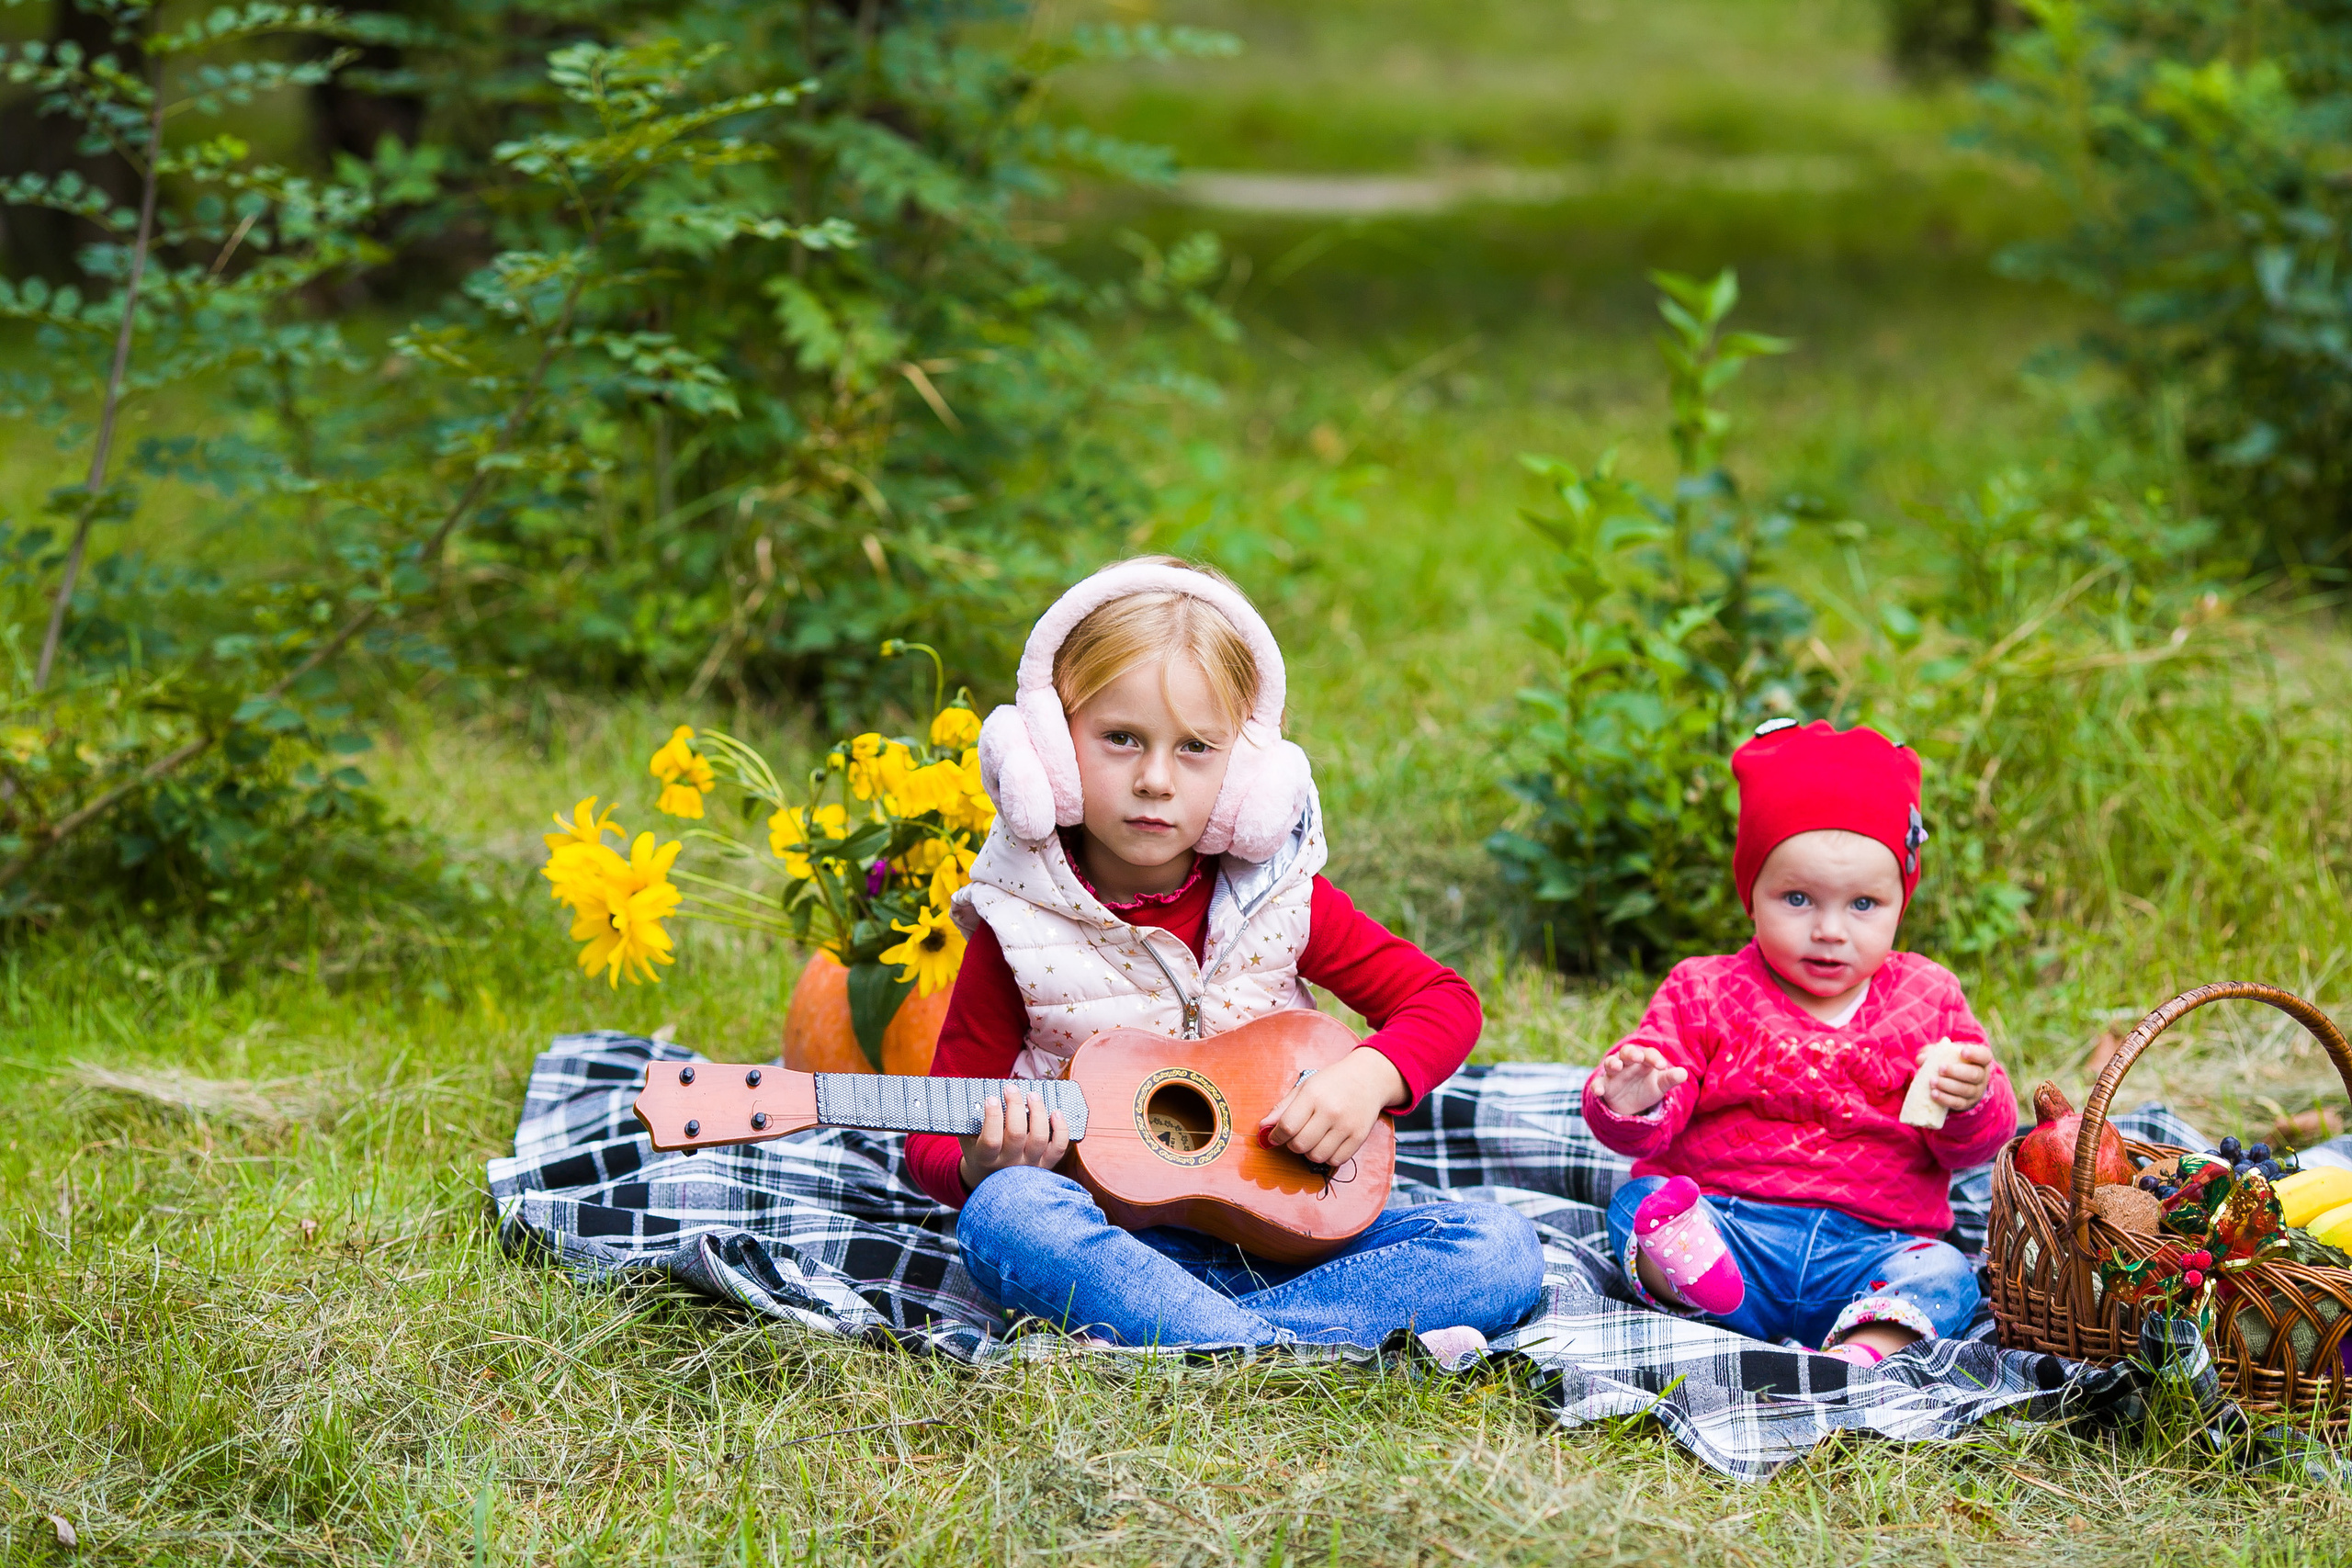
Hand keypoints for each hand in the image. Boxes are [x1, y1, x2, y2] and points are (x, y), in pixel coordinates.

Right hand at [957, 1088, 1068, 1191]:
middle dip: (1015, 1106)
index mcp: (986, 1159)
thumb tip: (976, 1096)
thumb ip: (971, 1123)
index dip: (992, 1117)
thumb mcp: (968, 1141)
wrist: (991, 1180)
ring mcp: (1029, 1166)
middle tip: (1011, 1089)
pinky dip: (1061, 1129)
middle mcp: (1009, 1164)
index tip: (992, 1098)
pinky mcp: (1045, 1165)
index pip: (991, 1139)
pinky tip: (1056, 1112)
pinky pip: (1058, 1148)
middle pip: (1017, 1134)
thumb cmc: (979, 1154)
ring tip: (1032, 1095)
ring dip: (1038, 1112)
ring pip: (1039, 1138)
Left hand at [1259, 1046, 1406, 1168]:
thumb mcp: (1305, 1087)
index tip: (1275, 1136)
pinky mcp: (1359, 1137)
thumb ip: (1283, 1108)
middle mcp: (1331, 1111)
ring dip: (1309, 1151)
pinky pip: (1335, 1160)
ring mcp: (1347, 1126)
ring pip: (1316, 1156)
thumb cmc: (1332, 1082)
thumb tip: (1263, 1127)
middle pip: (1300, 1144)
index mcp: (1313, 1096)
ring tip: (1313, 1138)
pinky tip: (1327, 1143)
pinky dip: (1327, 1156)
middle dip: (1292, 1144)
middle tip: (1296, 1135)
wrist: (1368, 1078)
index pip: (1287, 1126)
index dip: (1276, 1135)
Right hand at [1591, 1045, 1687, 1117]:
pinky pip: (1598, 1084)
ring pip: (1610, 1063)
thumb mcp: (1660, 1085)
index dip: (1655, 1058)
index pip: (1649, 1054)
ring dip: (1612, 1063)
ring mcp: (1614, 1074)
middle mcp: (1627, 1064)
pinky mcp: (1604, 1086)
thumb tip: (1683, 1073)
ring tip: (1617, 1066)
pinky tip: (1599, 1091)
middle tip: (1638, 1057)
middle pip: (1627, 1052)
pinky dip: (1597, 1086)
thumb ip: (1670, 1079)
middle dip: (1631, 1053)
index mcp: (1643, 1061)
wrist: (1631, 1105)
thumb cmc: (1647, 1088)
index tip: (1662, 1067)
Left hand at [1928, 1041, 1995, 1111]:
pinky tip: (1934, 1094)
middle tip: (1940, 1068)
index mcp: (1980, 1060)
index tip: (1962, 1051)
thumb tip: (1921, 1059)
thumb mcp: (1945, 1054)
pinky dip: (1945, 1098)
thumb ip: (1933, 1053)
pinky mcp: (1966, 1103)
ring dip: (1947, 1086)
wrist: (1957, 1082)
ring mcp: (1975, 1091)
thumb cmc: (1951, 1062)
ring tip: (1932, 1081)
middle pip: (1974, 1074)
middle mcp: (1981, 1076)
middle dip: (1956, 1072)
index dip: (1975, 1054)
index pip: (1984, 1055)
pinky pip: (1958, 1103)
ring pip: (1965, 1089)